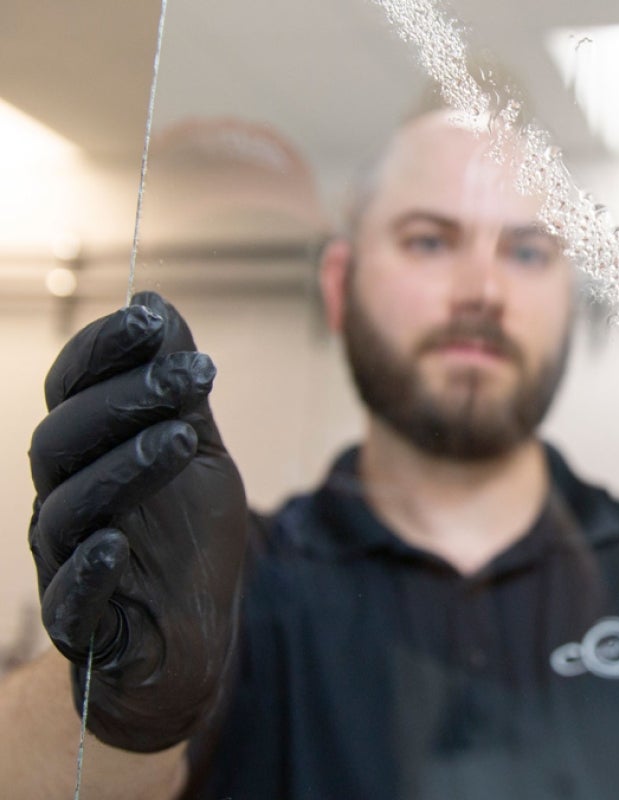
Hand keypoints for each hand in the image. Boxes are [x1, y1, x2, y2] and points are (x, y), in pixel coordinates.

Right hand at [28, 292, 247, 752]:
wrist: (194, 632)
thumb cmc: (188, 536)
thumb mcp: (196, 452)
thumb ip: (178, 392)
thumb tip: (155, 305)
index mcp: (87, 450)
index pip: (74, 387)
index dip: (105, 349)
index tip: (153, 319)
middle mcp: (64, 496)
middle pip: (65, 436)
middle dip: (127, 398)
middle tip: (197, 374)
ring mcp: (66, 557)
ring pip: (70, 505)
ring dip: (125, 466)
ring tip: (184, 438)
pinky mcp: (82, 619)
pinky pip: (70, 594)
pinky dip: (90, 567)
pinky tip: (120, 544)